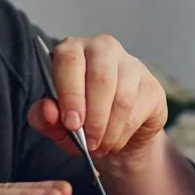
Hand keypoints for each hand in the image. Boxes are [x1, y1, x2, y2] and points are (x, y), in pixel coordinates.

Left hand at [27, 34, 167, 165]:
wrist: (112, 132)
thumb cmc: (78, 117)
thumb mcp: (54, 121)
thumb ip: (43, 116)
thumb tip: (48, 111)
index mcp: (72, 49)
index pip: (69, 61)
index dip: (70, 94)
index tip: (71, 124)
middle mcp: (102, 48)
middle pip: (101, 79)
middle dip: (93, 117)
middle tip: (88, 142)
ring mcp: (131, 65)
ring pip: (122, 98)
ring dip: (109, 130)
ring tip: (98, 146)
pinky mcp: (151, 85)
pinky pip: (137, 112)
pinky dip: (122, 134)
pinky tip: (113, 141)